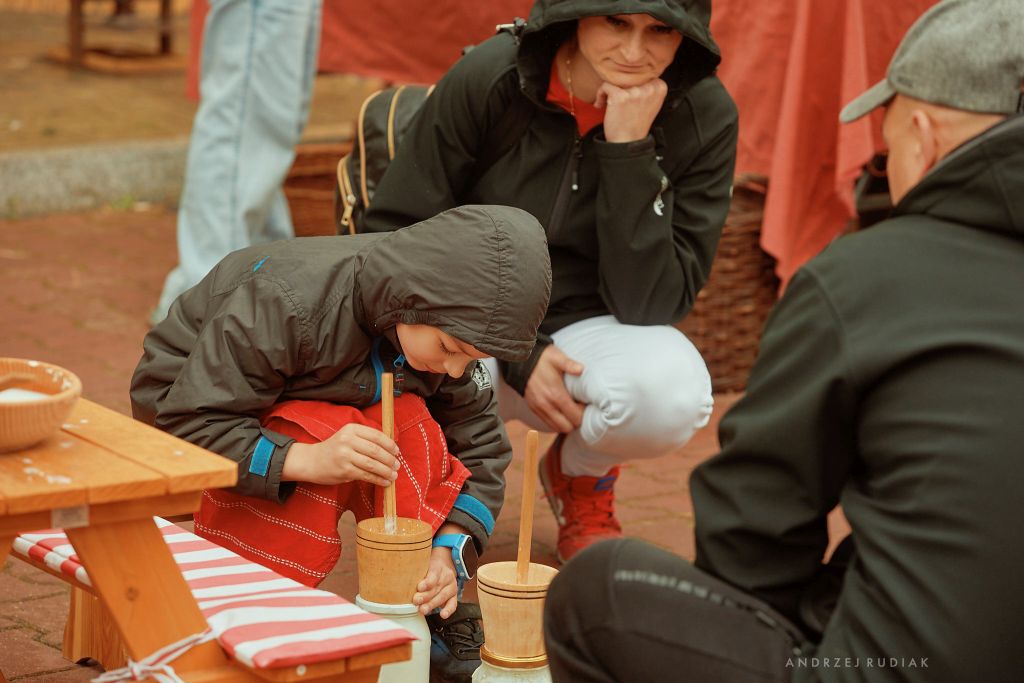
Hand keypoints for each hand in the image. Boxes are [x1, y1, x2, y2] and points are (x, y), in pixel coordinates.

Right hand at [282, 423, 399, 485]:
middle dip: (390, 459)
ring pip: (372, 464)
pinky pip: (366, 475)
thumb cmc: (335, 449)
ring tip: (394, 475)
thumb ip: (366, 439)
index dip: (390, 445)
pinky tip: (385, 482)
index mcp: (351, 429)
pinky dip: (378, 480)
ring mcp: (345, 456)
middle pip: (376, 450)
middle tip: (397, 466)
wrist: (312, 461)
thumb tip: (391, 449)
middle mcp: (348, 440)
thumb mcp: (348, 437)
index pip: (376, 436)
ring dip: (386, 471)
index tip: (397, 452)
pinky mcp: (344, 471)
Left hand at [413, 547, 458, 617]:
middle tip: (416, 601)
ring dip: (432, 604)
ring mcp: (451, 586)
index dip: (427, 582)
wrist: (442, 566)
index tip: (419, 587)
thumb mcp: (422, 565)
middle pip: (437, 587)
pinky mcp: (453, 596)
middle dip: (426, 596)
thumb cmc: (428, 568)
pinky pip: (453, 604)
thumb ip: (415, 572)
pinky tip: (443, 615)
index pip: (434, 574)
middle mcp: (447, 576)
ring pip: (443, 596)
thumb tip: (401, 580)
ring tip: (423, 610)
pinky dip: (448, 610)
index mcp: (438, 567)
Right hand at [524, 345, 584, 432]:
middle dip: (575, 421)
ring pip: (556, 428)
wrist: (521, 360)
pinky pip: (547, 422)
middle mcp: (546, 405)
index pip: (575, 417)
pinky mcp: (533, 409)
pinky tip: (559, 409)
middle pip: (567, 427)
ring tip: (569, 409)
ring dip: (565, 422)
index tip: (584, 403)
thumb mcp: (557, 357)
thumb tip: (581, 369)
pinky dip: (556, 420)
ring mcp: (538, 409)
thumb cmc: (542, 359)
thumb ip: (569, 364)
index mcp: (555, 394)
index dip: (583, 413)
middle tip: (578, 408)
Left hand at [595, 79, 667, 142]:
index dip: (632, 84)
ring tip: (608, 105)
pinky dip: (600, 94)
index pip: (642, 74)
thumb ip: (648, 88)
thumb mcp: (651, 103)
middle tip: (616, 102)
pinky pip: (605, 85)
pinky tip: (601, 105)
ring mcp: (635, 92)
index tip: (627, 96)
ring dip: (609, 92)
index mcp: (659, 88)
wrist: (627, 142)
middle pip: (629, 76)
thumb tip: (636, 74)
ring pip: (616, 80)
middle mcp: (649, 88)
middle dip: (619, 88)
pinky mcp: (620, 96)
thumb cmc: (636, 125)